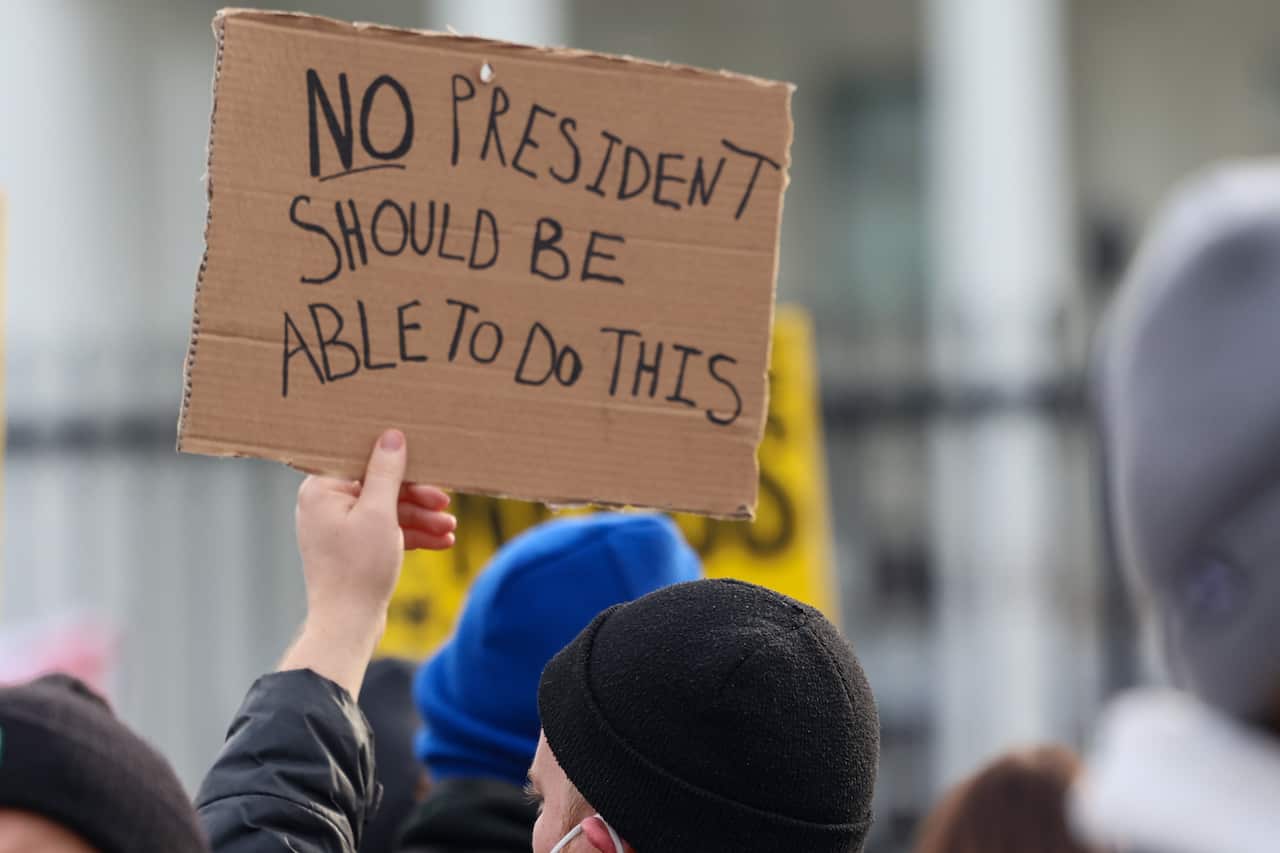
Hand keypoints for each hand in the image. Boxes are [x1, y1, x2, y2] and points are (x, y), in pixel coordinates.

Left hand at [282, 429, 455, 696]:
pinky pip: (385, 532)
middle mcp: (325, 505)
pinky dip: (411, 535)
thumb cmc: (358, 568)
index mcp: (321, 490)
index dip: (396, 460)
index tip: (424, 460)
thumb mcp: (379, 513)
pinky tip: (442, 542)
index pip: (362, 460)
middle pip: (378, 486)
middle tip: (445, 504)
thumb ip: (386, 472)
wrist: (348, 625)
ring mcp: (339, 529)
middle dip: (416, 497)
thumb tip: (392, 436)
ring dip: (420, 518)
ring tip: (451, 529)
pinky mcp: (353, 549)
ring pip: (386, 511)